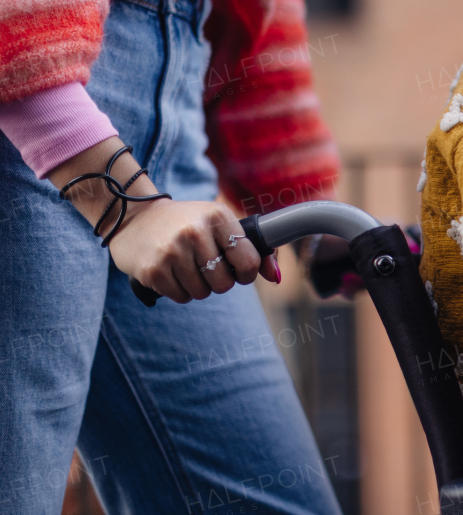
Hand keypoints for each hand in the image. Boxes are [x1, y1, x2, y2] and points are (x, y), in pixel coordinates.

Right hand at [49, 137, 278, 302]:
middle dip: (219, 281)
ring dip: (198, 287)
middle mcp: (195, 232)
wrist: (133, 217)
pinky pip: (181, 297)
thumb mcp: (219, 223)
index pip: (249, 261)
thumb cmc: (187, 223)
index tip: (238, 270)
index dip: (247, 273)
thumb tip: (277, 277)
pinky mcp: (153, 270)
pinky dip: (180, 291)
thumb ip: (252, 249)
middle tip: (205, 267)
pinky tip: (171, 272)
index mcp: (218, 216)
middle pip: (225, 283)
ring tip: (185, 267)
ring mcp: (172, 251)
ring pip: (203, 293)